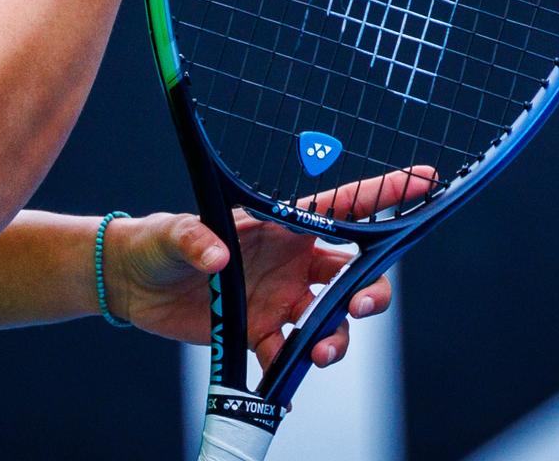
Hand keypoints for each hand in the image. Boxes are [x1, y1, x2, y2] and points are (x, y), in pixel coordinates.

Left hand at [102, 167, 435, 372]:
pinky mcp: (260, 332)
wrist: (133, 284)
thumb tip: (218, 255)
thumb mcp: (173, 232)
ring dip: (338, 336)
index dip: (384, 193)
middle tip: (363, 305)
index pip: (341, 207)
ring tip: (323, 351)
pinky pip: (291, 353)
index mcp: (281, 225)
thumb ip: (195, 237)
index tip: (425, 182)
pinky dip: (293, 367)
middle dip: (371, 290)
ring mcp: (280, 298)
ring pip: (331, 319)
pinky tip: (285, 375)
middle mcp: (291, 262)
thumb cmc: (158, 241)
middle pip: (353, 274)